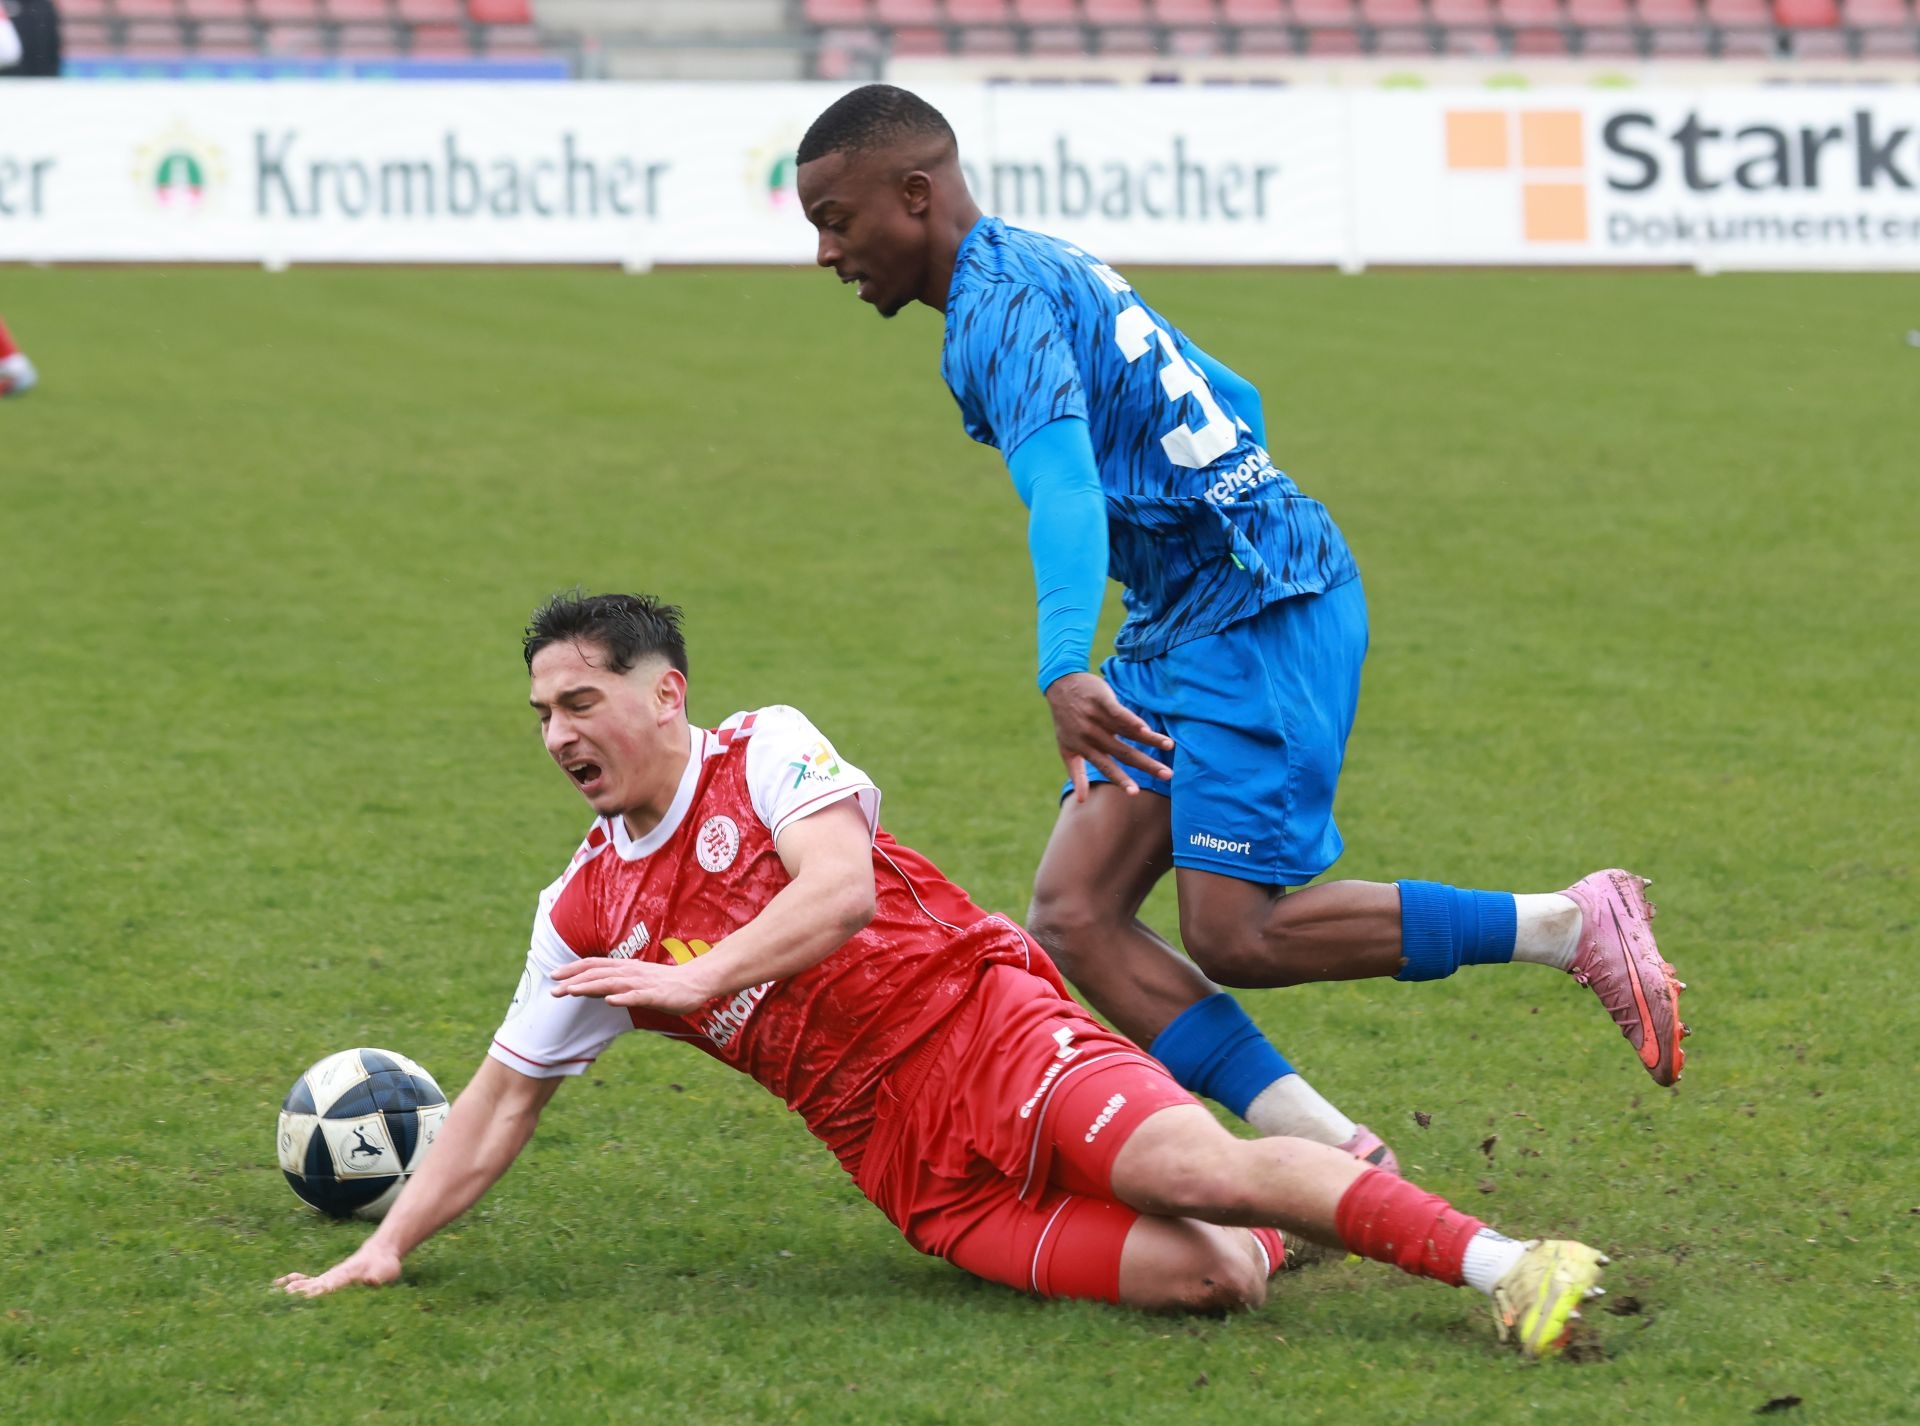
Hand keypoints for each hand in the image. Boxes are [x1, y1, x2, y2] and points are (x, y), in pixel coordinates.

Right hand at [274, 1241, 401, 1297]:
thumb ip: (377, 1277)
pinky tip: (282, 1286)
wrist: (381, 1253)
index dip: (319, 1291)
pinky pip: (310, 1281)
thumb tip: (370, 1281)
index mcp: (346, 1276)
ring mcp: (330, 1277)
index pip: (330, 1285)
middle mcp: (334, 1276)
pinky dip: (297, 1282)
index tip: (306, 1297)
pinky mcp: (330, 1280)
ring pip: (307, 1282)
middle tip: (282, 1299)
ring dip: (292, 1288)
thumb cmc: (384, 1266)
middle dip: (299, 1292)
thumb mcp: (385, 1272)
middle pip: (313, 1285)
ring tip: (274, 1294)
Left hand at [551, 956, 715, 1014]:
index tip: (554, 975)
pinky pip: (637, 996)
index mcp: (625, 967)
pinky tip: (609, 1002)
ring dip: (591, 987)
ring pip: (613, 983)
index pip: (594, 965)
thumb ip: (614, 983)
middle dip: (574, 981)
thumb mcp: (635, 980)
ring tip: (572, 991)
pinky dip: (622, 998)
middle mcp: (630, 972)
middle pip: (598, 974)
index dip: (573, 969)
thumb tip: (590, 989)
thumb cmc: (664, 983)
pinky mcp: (656, 995)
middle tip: (553, 989)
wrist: (696, 982)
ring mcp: (642, 983)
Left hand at [1043, 672, 1173, 802]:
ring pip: (1126, 731)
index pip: (1106, 767)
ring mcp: (1097, 717)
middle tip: (1167, 775)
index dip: (1121, 780)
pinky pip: (1118, 712)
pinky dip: (1132, 720)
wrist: (1059, 685)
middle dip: (1146, 765)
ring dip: (1149, 740)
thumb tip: (1081, 800)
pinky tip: (1146, 728)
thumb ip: (1076, 774)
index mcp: (1086, 748)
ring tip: (1169, 746)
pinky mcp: (1101, 699)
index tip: (1135, 793)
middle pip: (1123, 752)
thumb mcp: (1066, 749)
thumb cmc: (1065, 721)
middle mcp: (1092, 735)